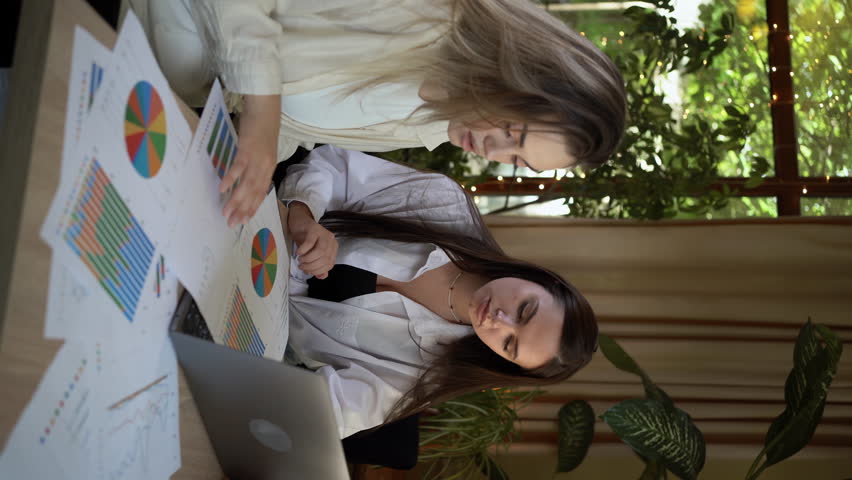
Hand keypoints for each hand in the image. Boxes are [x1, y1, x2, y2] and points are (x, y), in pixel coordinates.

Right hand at [221, 94, 280, 226]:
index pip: (261, 193)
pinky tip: (223, 189)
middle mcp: (265, 166)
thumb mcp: (263, 149)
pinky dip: (231, 179)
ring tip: (226, 212)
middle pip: (254, 193)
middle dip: (243, 210)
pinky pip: (238, 168)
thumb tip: (245, 176)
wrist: (266, 109)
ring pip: (247, 185)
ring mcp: (257, 159)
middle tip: (232, 224)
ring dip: (236, 201)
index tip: (244, 220)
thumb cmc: (262, 127)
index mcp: (269, 167)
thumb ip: (256, 164)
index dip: (252, 208)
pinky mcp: (247, 149)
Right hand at [287, 202, 337, 278]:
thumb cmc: (306, 239)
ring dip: (309, 259)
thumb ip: (319, 266)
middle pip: (325, 258)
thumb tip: (322, 277)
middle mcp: (331, 240)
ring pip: (321, 251)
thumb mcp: (312, 254)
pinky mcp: (314, 228)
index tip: (307, 271)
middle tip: (302, 266)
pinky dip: (304, 250)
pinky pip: (310, 242)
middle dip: (312, 266)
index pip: (330, 264)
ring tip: (300, 260)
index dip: (318, 270)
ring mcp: (323, 233)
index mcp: (333, 248)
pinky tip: (298, 252)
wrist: (299, 222)